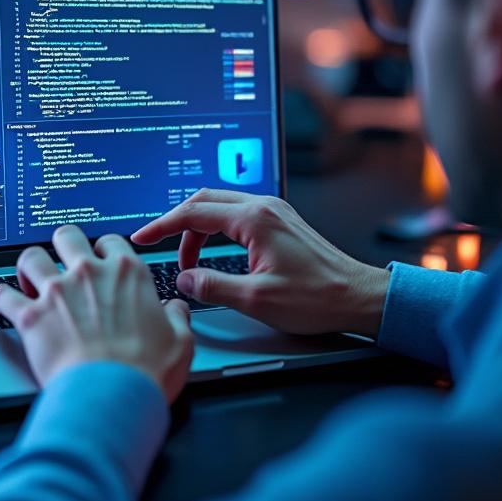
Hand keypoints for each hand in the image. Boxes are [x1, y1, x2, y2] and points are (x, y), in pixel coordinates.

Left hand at [0, 225, 193, 402]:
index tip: (101, 262)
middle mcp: (88, 274)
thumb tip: (176, 310)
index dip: (104, 251)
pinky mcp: (31, 317)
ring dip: (29, 267)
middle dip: (63, 245)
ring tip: (30, 279)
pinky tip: (1, 302)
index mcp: (126, 273)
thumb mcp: (180, 342)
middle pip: (66, 236)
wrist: (112, 395)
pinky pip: (2, 295)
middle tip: (63, 262)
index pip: (110, 242)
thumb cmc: (146, 371)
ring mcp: (56, 293)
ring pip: (31, 257)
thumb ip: (177, 318)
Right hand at [131, 190, 389, 337]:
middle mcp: (263, 206)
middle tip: (158, 246)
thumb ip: (212, 286)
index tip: (142, 237)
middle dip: (176, 224)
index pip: (193, 213)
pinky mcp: (280, 220)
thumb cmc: (318, 298)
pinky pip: (236, 212)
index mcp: (254, 219)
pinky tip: (212, 249)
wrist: (359, 297)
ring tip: (188, 260)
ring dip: (197, 228)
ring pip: (219, 205)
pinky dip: (215, 227)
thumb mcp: (257, 300)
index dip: (161, 226)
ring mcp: (273, 210)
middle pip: (203, 200)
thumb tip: (185, 279)